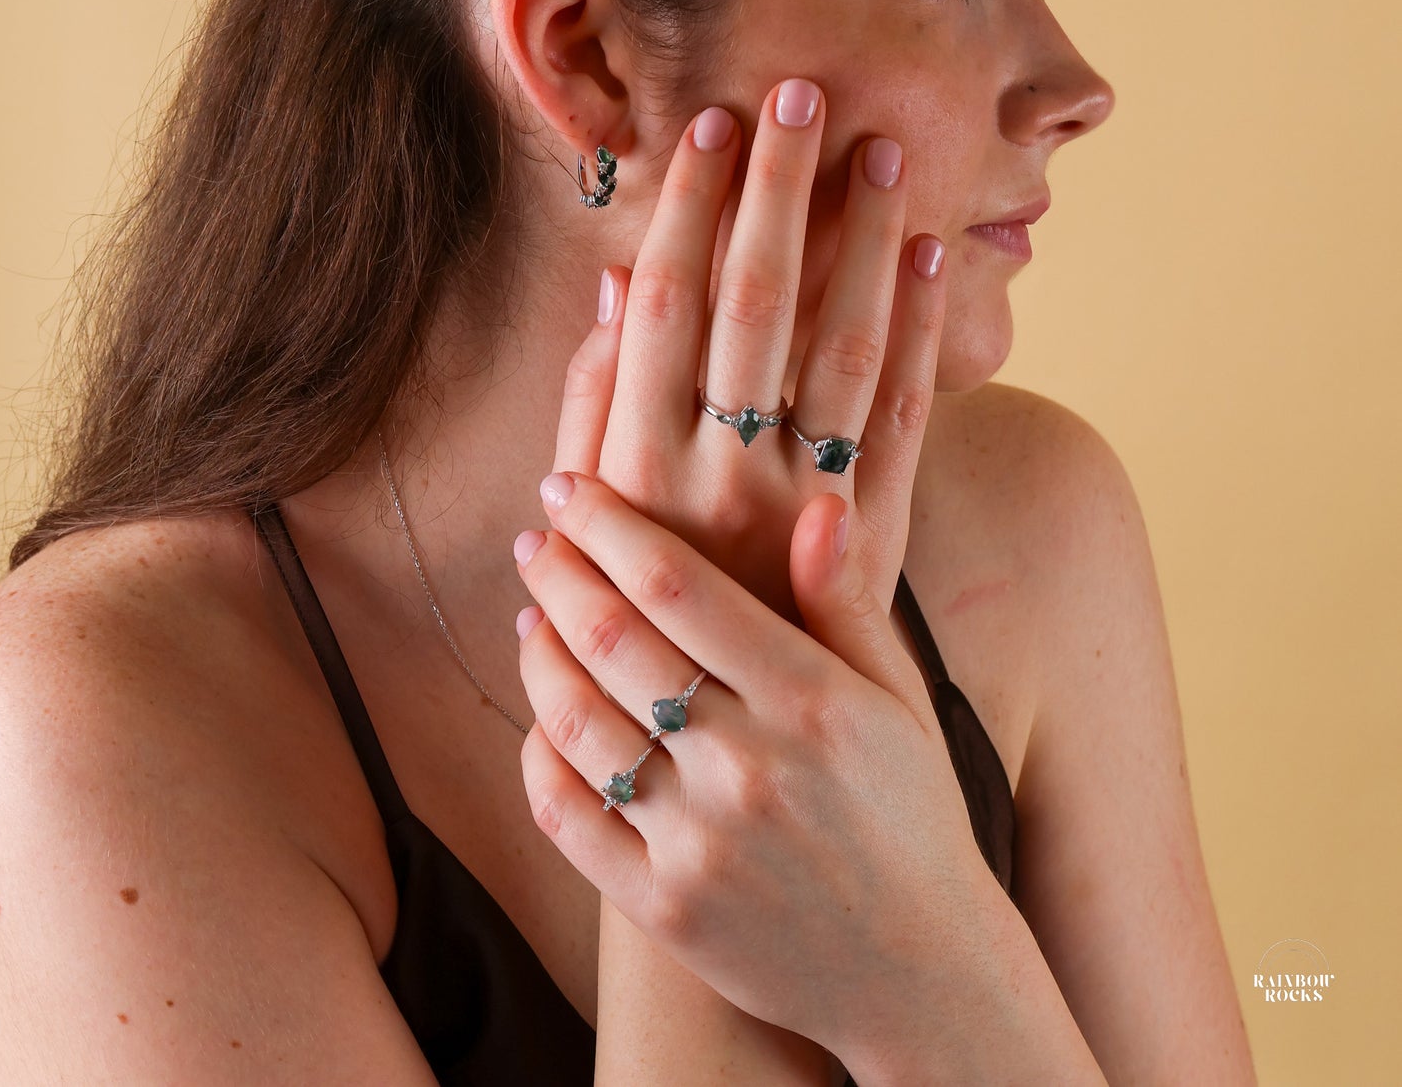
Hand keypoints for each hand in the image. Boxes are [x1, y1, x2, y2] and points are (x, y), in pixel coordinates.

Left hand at [511, 471, 999, 1069]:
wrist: (921, 970)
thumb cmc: (910, 812)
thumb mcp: (899, 698)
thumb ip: (848, 601)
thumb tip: (816, 504)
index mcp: (810, 699)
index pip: (675, 583)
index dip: (606, 523)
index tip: (567, 484)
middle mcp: (749, 765)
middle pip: (610, 640)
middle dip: (557, 573)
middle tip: (535, 540)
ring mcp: (700, 842)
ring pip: (574, 722)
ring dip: (538, 656)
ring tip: (533, 618)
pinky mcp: (663, 907)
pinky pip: (567, 817)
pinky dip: (537, 757)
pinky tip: (543, 720)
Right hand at [552, 78, 946, 622]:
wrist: (716, 743)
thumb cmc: (630, 610)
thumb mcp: (586, 515)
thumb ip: (592, 406)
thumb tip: (616, 287)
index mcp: (635, 464)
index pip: (665, 305)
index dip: (688, 209)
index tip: (710, 126)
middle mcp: (718, 476)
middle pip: (753, 304)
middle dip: (775, 192)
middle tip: (798, 92)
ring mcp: (799, 506)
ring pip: (839, 348)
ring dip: (861, 241)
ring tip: (883, 149)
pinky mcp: (864, 538)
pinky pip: (901, 421)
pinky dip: (919, 334)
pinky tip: (930, 256)